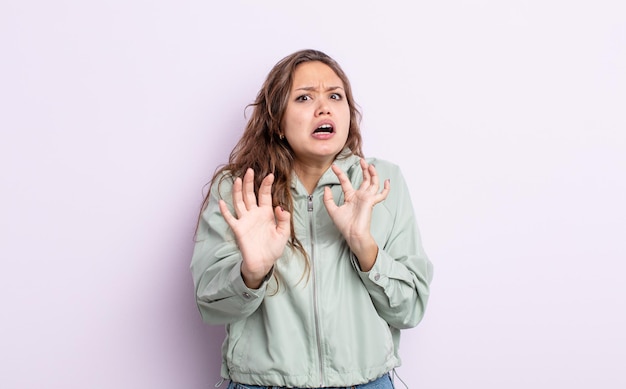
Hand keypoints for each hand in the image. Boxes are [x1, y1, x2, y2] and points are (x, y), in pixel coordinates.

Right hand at [219, 168, 290, 287]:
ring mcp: (245, 220)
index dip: (267, 185)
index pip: (265, 195)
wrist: (263, 263)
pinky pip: (230, 218)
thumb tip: (279, 207)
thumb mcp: (283, 233)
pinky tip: (221, 202)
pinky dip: (225, 211)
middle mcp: (254, 214)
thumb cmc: (273, 248)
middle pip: (250, 195)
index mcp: (266, 213)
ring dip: (238, 191)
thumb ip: (283, 220)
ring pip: (239, 202)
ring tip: (238, 180)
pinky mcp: (238, 229)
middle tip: (250, 170)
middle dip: (250, 183)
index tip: (271, 175)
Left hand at [323, 159, 389, 270]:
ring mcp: (367, 199)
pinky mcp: (371, 202)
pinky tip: (386, 182)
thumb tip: (326, 188)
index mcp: (351, 197)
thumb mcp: (332, 210)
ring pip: (373, 183)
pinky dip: (386, 189)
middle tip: (361, 160)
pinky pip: (381, 195)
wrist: (352, 234)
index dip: (340, 174)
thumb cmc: (344, 225)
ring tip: (369, 165)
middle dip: (363, 169)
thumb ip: (328, 199)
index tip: (334, 166)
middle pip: (364, 180)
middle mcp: (360, 196)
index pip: (346, 182)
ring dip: (372, 174)